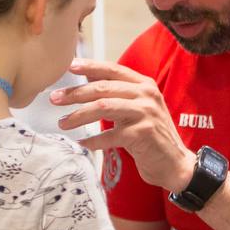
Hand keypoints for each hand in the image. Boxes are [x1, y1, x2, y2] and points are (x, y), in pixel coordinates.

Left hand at [52, 59, 194, 192]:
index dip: (89, 66)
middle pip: (103, 88)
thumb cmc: (151, 136)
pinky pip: (111, 135)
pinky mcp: (143, 134)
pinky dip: (94, 140)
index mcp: (144, 85)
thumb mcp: (136, 109)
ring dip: (79, 115)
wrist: (175, 163)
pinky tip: (83, 144)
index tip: (69, 67)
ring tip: (63, 123)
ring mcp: (146, 113)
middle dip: (75, 93)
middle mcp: (147, 95)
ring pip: (104, 107)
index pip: (112, 69)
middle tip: (55, 99)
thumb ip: (116, 94)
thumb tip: (87, 78)